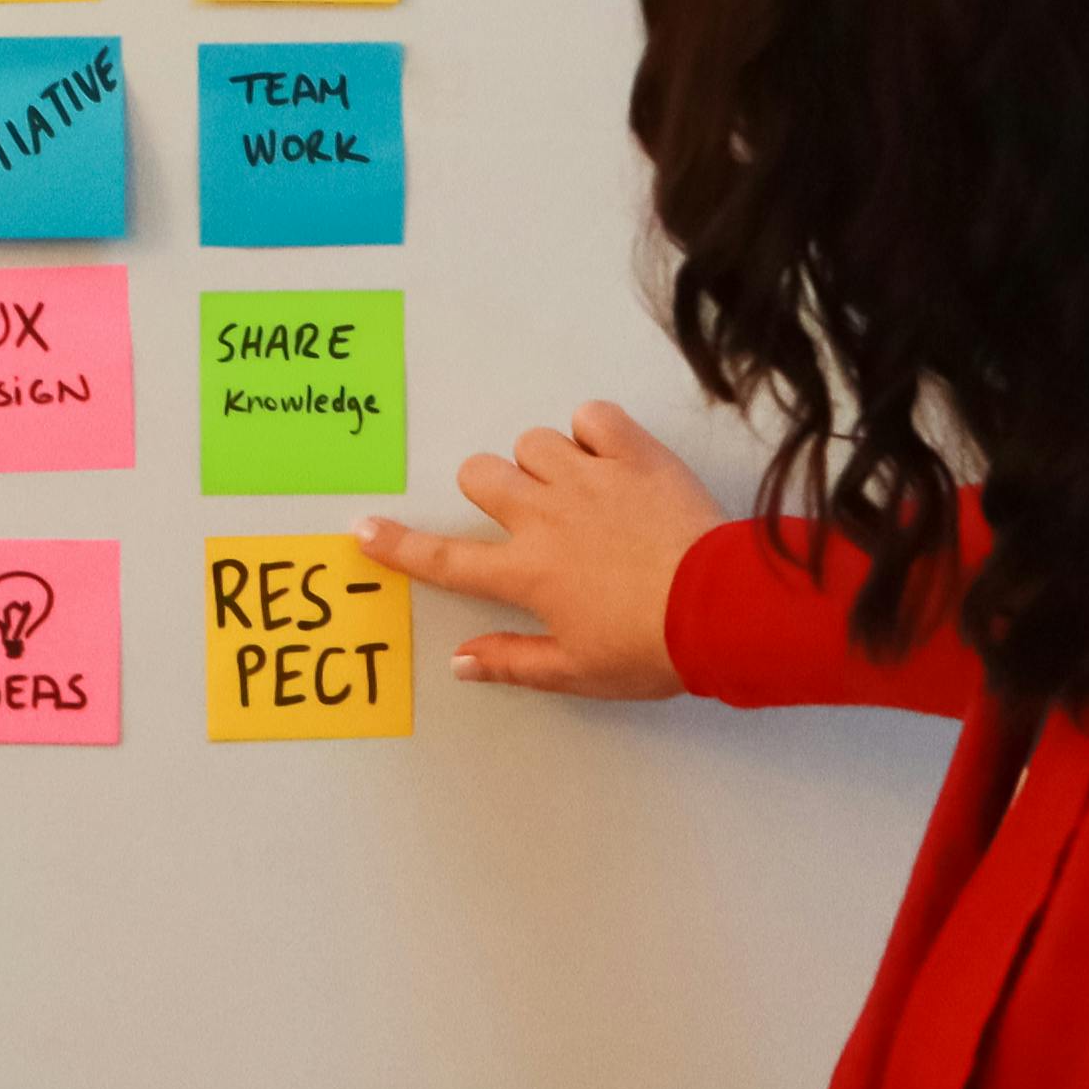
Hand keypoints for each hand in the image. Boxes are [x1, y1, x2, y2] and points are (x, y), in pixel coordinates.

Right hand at [361, 401, 728, 697]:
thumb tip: (460, 664)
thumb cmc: (652, 648)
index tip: (365, 530)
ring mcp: (588, 479)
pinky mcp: (633, 455)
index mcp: (526, 573)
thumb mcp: (578, 672)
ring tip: (577, 490)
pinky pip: (592, 416)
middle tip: (526, 516)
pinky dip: (595, 431)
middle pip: (480, 475)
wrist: (723, 609)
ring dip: (544, 463)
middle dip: (491, 491)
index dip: (398, 545)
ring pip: (532, 442)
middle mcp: (544, 517)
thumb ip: (513, 663)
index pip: (443, 560)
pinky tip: (609, 457)